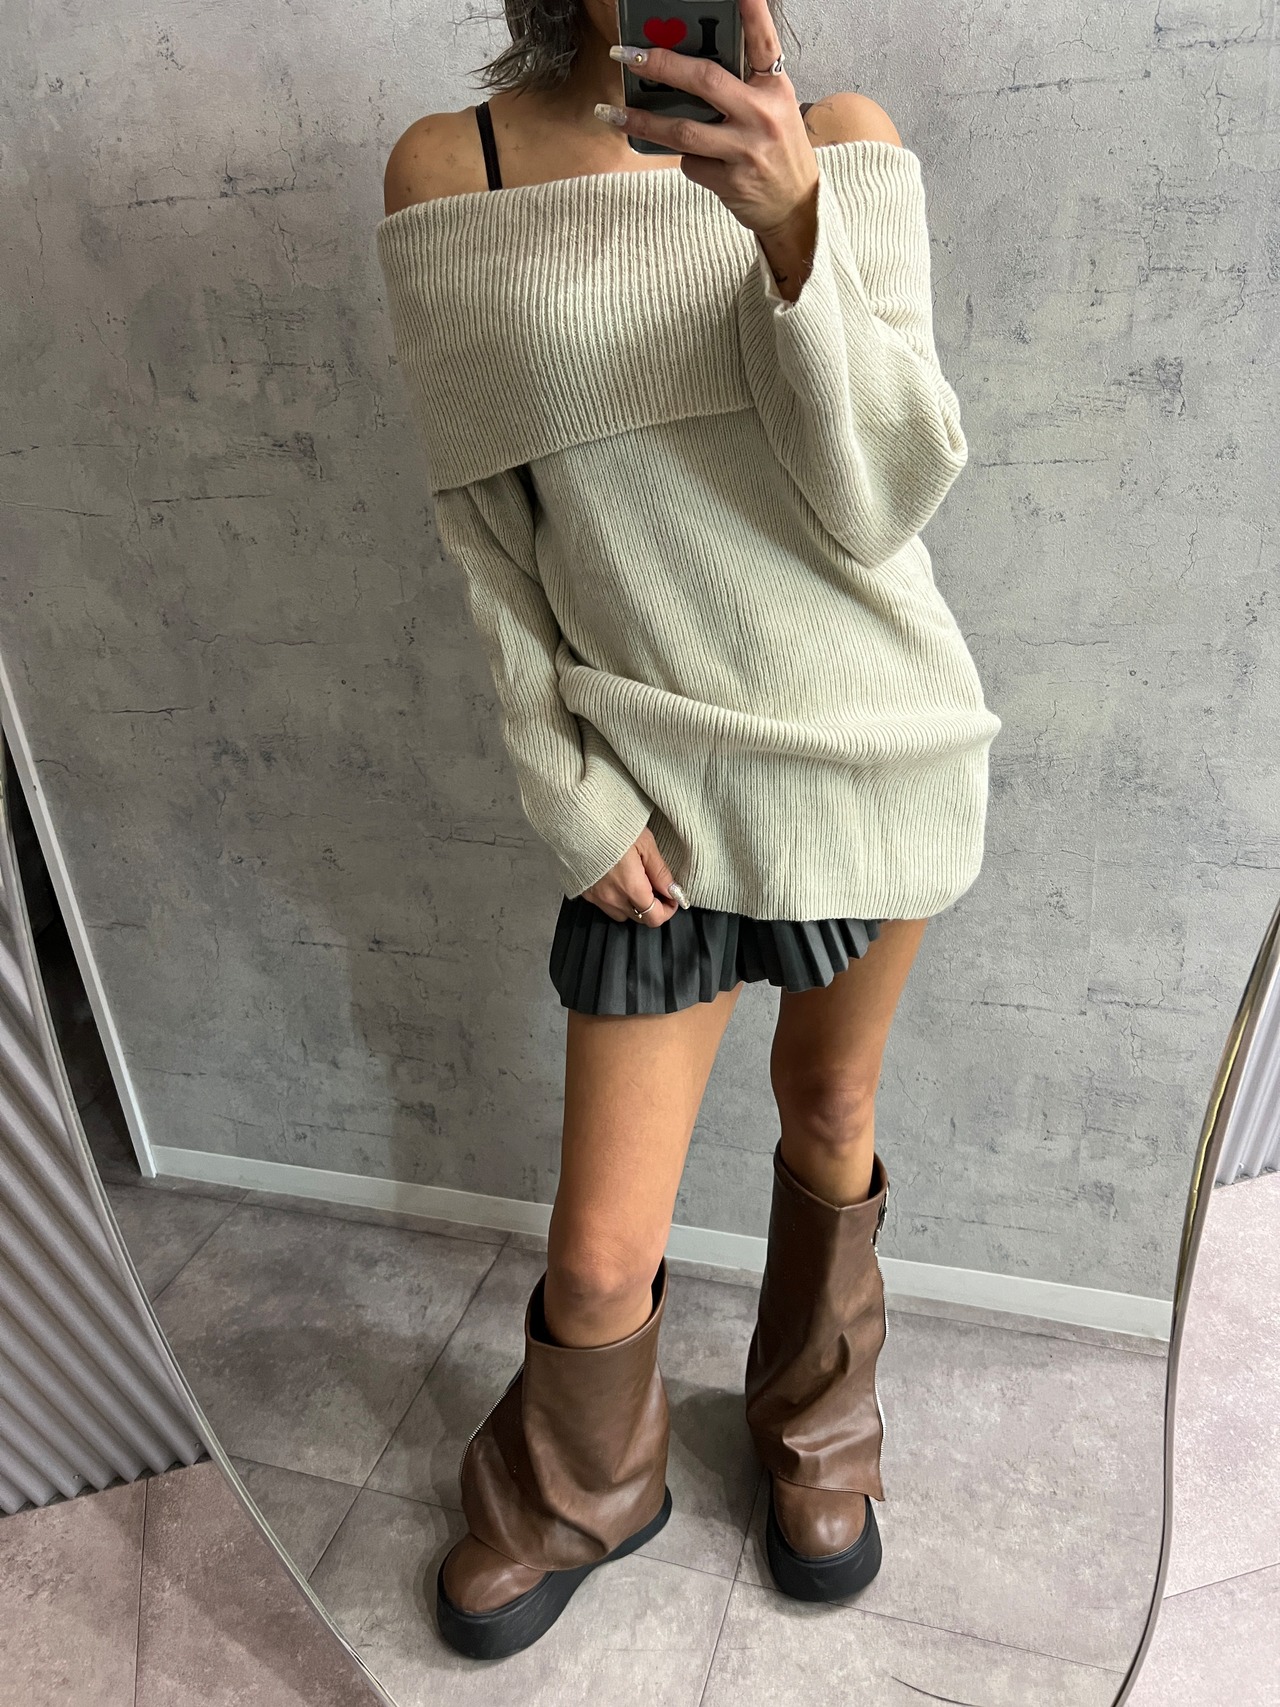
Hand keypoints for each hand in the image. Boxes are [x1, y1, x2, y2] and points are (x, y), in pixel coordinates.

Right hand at [581, 827, 680, 924]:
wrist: (578, 820)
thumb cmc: (612, 827)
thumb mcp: (645, 843)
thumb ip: (660, 871)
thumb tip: (672, 890)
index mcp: (631, 887)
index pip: (654, 917)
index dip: (668, 910)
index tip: (672, 896)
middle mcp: (613, 898)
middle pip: (640, 918)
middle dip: (653, 906)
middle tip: (657, 886)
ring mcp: (596, 897)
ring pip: (622, 914)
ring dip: (633, 905)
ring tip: (636, 883)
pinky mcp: (585, 892)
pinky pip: (605, 905)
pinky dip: (616, 899)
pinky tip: (617, 881)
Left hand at [603, 0, 818, 253]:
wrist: (796, 207)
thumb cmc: (779, 151)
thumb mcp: (774, 109)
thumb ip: (740, 86)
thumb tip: (687, 67)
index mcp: (775, 89)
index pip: (763, 42)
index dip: (750, 12)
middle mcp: (762, 116)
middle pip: (704, 81)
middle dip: (661, 65)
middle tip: (628, 56)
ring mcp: (745, 150)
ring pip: (683, 131)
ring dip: (643, 121)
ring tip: (614, 113)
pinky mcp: (730, 182)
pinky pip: (690, 163)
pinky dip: (683, 158)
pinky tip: (688, 157)